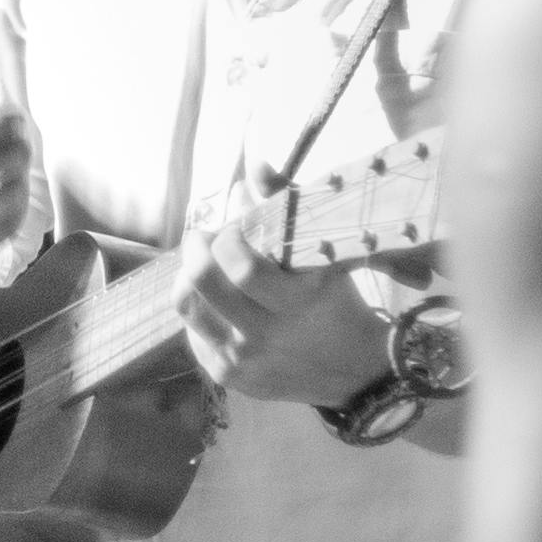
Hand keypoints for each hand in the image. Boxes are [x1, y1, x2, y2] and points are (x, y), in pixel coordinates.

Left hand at [178, 224, 395, 407]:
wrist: (354, 371)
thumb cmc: (338, 305)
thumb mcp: (322, 257)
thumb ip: (285, 207)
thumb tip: (253, 165)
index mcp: (296, 302)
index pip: (237, 264)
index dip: (227, 236)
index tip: (235, 230)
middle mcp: (265, 335)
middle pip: (201, 282)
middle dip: (196, 248)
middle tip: (206, 240)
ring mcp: (242, 360)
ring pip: (187, 306)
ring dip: (189, 277)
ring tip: (207, 268)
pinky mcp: (227, 376)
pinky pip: (191, 333)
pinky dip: (198, 308)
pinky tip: (216, 301)